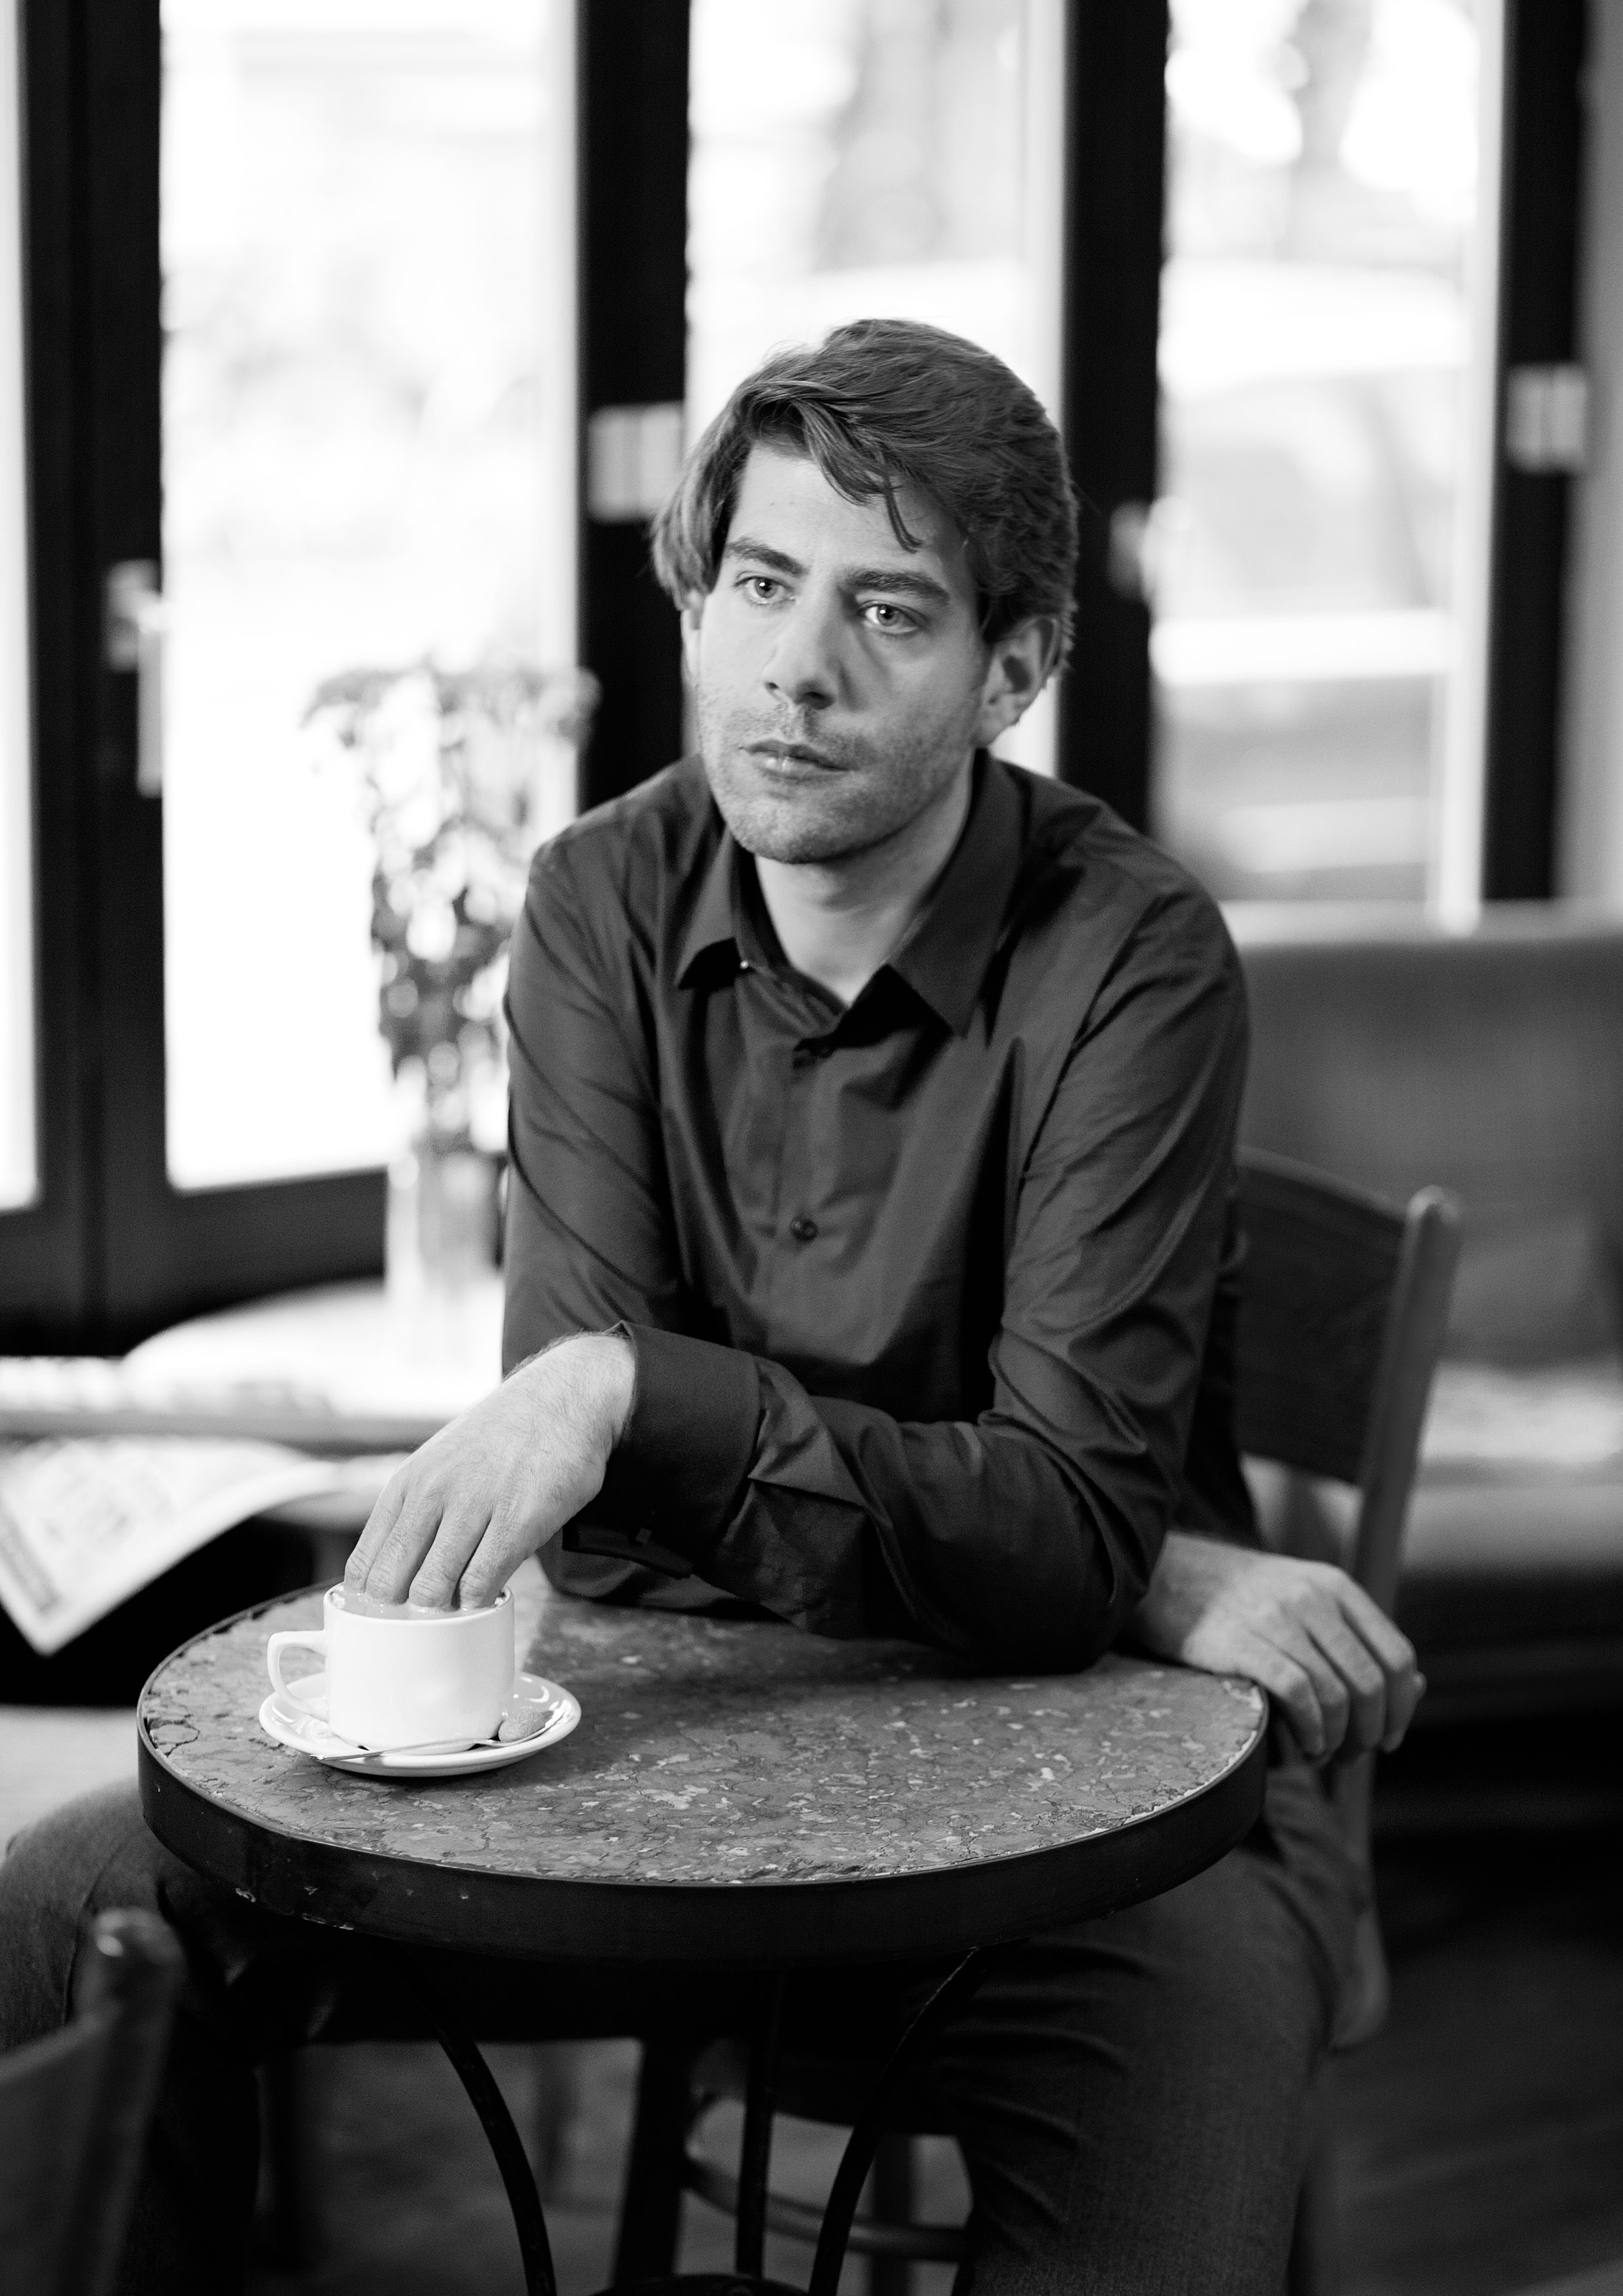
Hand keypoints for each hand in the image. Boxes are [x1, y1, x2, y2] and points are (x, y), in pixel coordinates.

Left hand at [344, 1332, 635, 1609]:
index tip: (387, 1621)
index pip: (364, 1566)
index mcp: (407, 1485)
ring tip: (457, 1613)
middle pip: (390, 1584)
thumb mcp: (440, 1465)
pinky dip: (480, 1602)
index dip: (370, 1604)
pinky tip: (488, 1596)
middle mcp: (432, 1494)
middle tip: (423, 1628)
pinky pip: (483, 1581)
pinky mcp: (517, 1521)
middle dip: (401, 1616)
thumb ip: (417, 1513)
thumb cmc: (502, 1440)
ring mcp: (474, 1507)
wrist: (562, 1398)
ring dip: (443, 1613)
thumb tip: (395, 1574)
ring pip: (432, 1588)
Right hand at [1130, 1530, 1423, 1761]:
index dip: (1402, 1707)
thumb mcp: (1304, 1602)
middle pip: (1371, 1683)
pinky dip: (1310, 1730)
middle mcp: (1313, 1598)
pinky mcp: (1241, 1642)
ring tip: (1320, 1753)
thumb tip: (1417, 1689)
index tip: (1388, 1739)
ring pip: (1337, 1694)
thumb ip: (1356, 1642)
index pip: (1397, 1656)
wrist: (1164, 1572)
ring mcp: (1276, 1617)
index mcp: (1335, 1586)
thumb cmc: (1237, 1598)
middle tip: (1351, 1758)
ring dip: (1338, 1740)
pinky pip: (1297, 1695)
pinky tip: (1302, 1744)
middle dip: (1370, 1733)